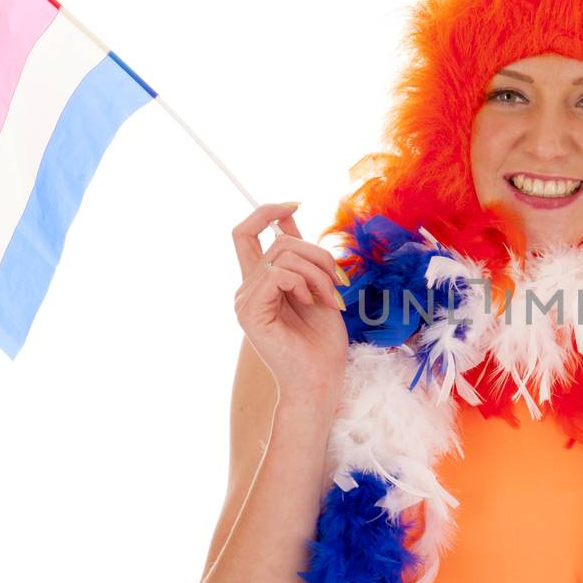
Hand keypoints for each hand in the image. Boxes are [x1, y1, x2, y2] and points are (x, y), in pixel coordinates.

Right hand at [231, 202, 349, 397]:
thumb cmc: (322, 341)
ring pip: (282, 255)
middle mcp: (246, 289)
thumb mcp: (316, 285)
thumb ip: (300, 254)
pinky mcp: (249, 313)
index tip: (296, 203)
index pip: (245, 233)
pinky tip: (312, 303)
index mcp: (260, 282)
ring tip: (330, 298)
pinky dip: (303, 283)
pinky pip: (277, 274)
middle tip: (338, 281)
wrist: (320, 380)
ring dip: (317, 272)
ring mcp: (244, 301)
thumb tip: (288, 213)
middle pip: (278, 241)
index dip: (266, 211)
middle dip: (317, 254)